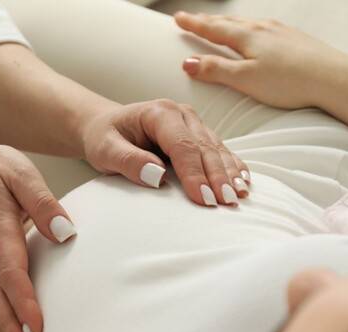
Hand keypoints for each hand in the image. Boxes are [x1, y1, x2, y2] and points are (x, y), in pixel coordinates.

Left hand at [80, 100, 250, 205]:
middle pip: (205, 147)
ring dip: (229, 173)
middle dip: (218, 176)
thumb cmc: (103, 137)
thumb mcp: (104, 150)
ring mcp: (193, 123)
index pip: (182, 145)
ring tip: (239, 195)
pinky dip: (232, 167)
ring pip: (216, 149)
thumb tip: (157, 175)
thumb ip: (128, 161)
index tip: (203, 199)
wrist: (105, 126)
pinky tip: (244, 182)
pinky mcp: (198, 135)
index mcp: (159, 112)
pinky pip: (219, 151)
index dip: (194, 173)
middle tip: (228, 202)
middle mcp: (181, 114)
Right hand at [174, 12, 347, 109]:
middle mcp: (263, 28)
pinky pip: (265, 29)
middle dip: (207, 21)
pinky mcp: (296, 40)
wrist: (335, 79)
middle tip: (191, 17)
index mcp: (248, 37)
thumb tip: (187, 62)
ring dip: (229, 24)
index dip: (193, 24)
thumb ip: (216, 70)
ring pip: (248, 24)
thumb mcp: (246, 79)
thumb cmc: (290, 82)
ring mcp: (282, 32)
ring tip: (219, 24)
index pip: (213, 29)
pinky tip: (256, 35)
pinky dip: (250, 30)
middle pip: (229, 22)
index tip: (177, 18)